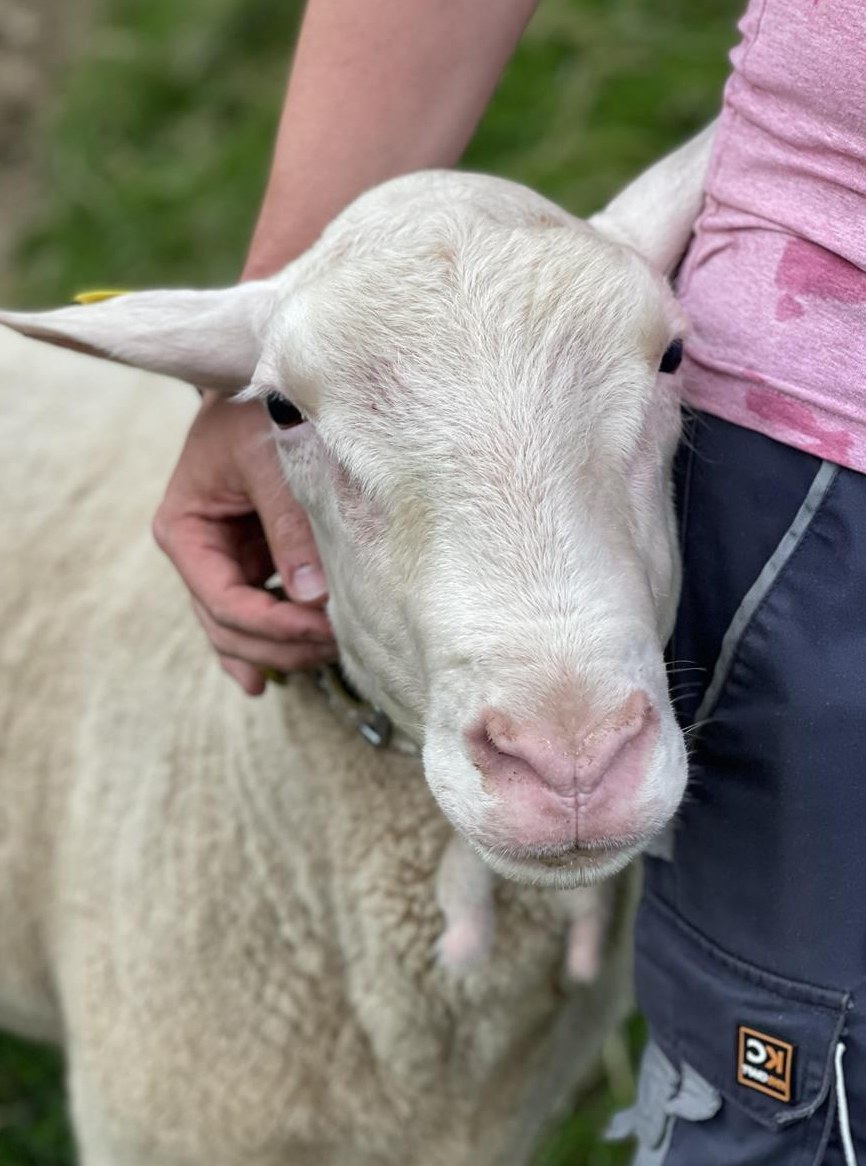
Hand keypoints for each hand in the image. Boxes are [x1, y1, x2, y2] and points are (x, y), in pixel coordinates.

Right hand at [153, 392, 336, 694]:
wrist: (262, 383)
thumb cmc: (258, 409)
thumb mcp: (270, 459)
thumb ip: (289, 525)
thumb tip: (313, 597)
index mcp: (185, 529)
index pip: (222, 599)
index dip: (271, 625)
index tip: (321, 629)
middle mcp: (197, 552)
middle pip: (227, 626)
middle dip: (279, 646)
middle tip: (336, 648)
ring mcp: (223, 560)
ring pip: (239, 630)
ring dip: (280, 650)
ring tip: (328, 658)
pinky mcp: (251, 560)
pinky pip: (255, 614)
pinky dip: (269, 644)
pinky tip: (282, 675)